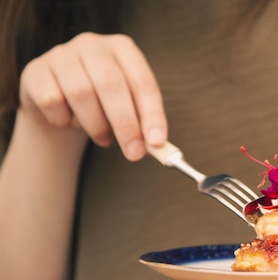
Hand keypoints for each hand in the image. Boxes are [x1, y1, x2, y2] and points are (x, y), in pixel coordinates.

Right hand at [18, 32, 166, 160]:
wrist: (60, 106)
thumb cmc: (103, 106)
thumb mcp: (128, 110)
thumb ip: (143, 124)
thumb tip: (157, 145)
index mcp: (123, 48)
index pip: (142, 81)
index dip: (151, 113)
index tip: (157, 141)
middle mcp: (92, 45)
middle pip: (111, 84)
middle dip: (125, 124)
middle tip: (134, 153)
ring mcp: (61, 54)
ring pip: (81, 93)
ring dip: (96, 125)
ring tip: (103, 138)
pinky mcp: (36, 71)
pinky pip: (52, 101)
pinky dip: (64, 120)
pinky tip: (68, 121)